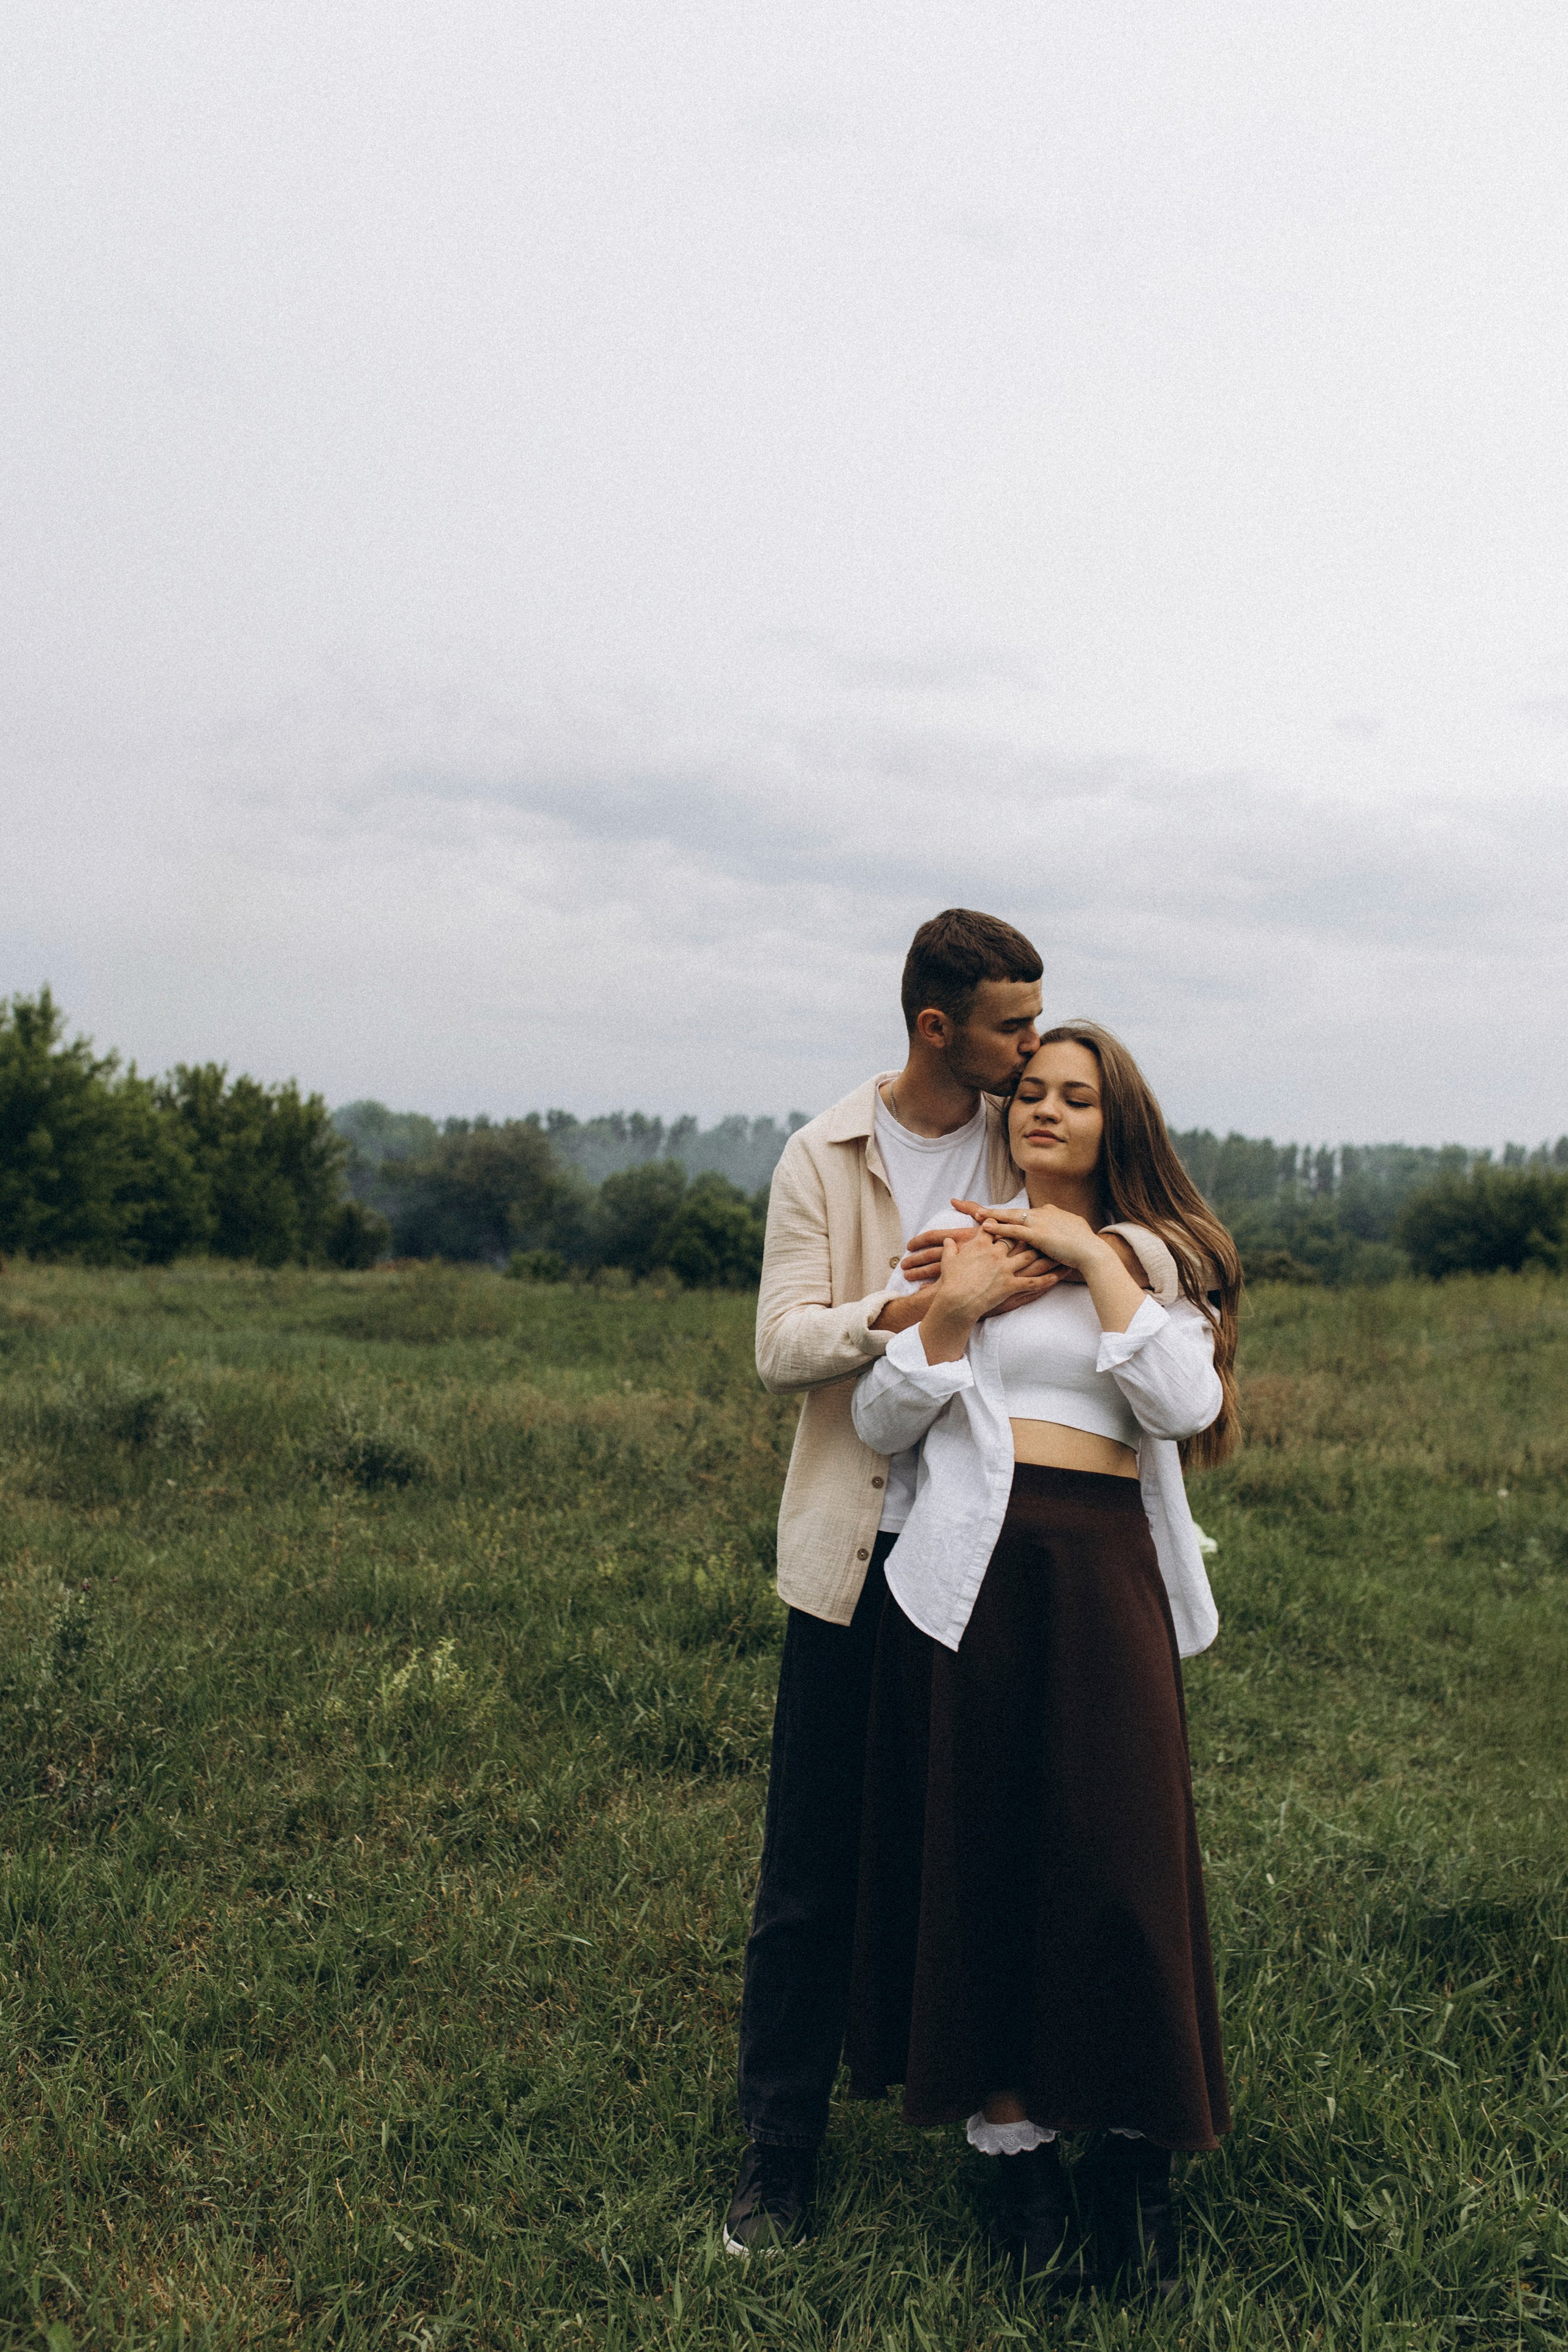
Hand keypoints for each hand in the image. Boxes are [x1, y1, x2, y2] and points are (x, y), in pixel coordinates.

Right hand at [919, 1231, 1046, 1362]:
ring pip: (1031, 1258)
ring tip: (1058, 1251)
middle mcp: (997, 1254)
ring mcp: (1006, 1270)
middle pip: (1019, 1239)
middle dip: (1032, 1235)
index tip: (1011, 1220)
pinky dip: (1047, 1279)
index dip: (1003, 1223)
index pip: (995, 1228)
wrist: (955, 1301)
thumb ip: (949, 1248)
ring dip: (1046, 1254)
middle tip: (1044, 1231)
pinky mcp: (1011, 1286)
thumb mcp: (948, 1261)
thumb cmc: (950, 1282)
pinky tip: (1057, 1276)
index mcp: (982, 1245)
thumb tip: (948, 1240)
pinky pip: (1033, 1282)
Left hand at [951, 1196, 1102, 1272]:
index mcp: (1048, 1212)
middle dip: (991, 1210)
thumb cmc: (1084, 1244)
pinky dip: (998, 1227)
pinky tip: (985, 1228)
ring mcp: (1039, 1222)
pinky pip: (1013, 1229)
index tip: (994, 1213)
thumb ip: (1060, 1226)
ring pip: (1010, 1217)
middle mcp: (1041, 1213)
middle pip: (1011, 1210)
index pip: (1023, 1211)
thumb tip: (1056, 1225)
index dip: (1007, 1213)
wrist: (1091, 1251)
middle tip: (972, 1207)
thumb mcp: (1072, 1230)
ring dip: (991, 1216)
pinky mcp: (1038, 1234)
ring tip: (975, 1215)